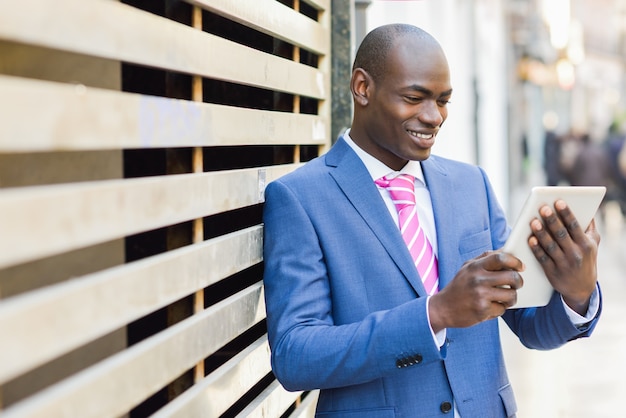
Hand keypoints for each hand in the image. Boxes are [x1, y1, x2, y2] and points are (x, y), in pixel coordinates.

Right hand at [428, 251, 523, 331]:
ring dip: (511, 298)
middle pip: (512, 277)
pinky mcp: (482, 310)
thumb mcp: (467, 268)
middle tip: (517, 284)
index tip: (521, 267)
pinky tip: (491, 307)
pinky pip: (502, 309)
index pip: (500, 258)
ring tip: (505, 298)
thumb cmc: (459, 287)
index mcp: (475, 267)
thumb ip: (485, 258)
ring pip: (511, 295)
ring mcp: (480, 295)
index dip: (515, 261)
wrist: (443, 308)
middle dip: (519, 281)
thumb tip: (505, 251)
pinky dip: (500, 309)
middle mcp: (477, 280)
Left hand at [528, 199, 599, 314]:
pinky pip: (543, 258)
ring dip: (541, 233)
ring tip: (533, 221)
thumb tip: (588, 210)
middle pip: (561, 234)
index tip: (558, 201)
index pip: (575, 226)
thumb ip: (590, 228)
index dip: (566, 213)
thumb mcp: (593, 244)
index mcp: (586, 244)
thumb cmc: (586, 259)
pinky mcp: (552, 272)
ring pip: (550, 246)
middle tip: (543, 208)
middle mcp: (576, 253)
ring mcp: (564, 263)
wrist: (582, 288)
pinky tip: (529, 239)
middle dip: (552, 221)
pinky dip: (536, 249)